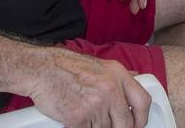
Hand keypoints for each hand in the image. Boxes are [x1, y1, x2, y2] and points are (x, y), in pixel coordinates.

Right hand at [26, 47, 150, 127]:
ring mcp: (95, 105)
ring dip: (95, 125)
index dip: (141, 118)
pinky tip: (74, 115)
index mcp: (117, 74)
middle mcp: (110, 90)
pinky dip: (81, 127)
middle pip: (125, 123)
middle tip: (109, 125)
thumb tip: (134, 78)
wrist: (42, 69)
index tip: (137, 124)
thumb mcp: (99, 64)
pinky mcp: (79, 118)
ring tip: (84, 111)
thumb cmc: (65, 66)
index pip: (142, 101)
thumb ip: (117, 77)